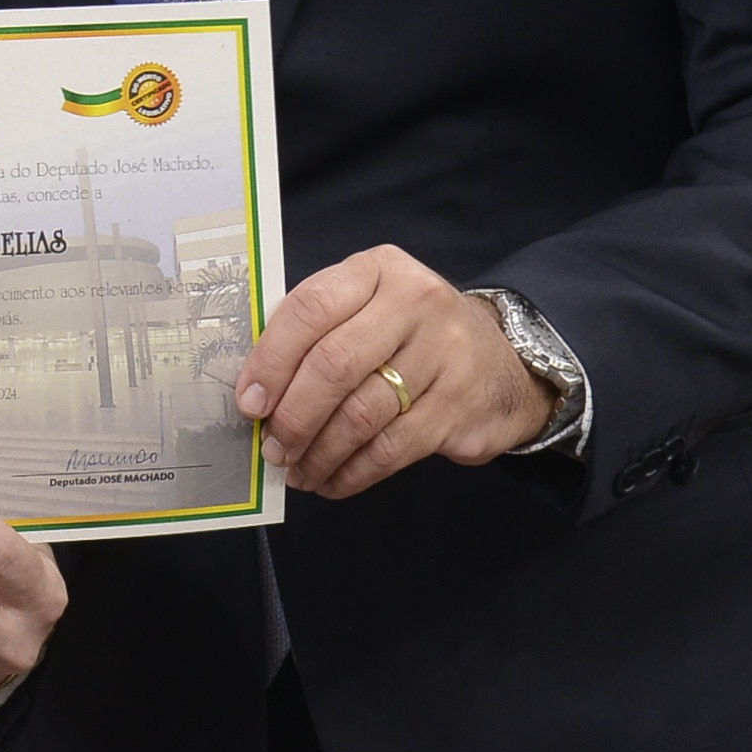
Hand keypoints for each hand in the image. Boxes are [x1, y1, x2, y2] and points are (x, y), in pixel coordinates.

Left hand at [236, 246, 549, 499]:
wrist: (503, 362)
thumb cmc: (410, 334)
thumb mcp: (368, 307)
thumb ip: (317, 331)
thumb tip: (255, 388)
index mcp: (377, 270)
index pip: (310, 309)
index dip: (271, 360)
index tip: (248, 402)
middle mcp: (415, 303)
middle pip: (334, 364)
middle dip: (293, 415)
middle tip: (271, 447)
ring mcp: (444, 354)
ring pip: (361, 413)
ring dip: (319, 451)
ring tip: (296, 471)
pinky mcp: (459, 407)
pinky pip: (392, 448)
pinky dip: (353, 472)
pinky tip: (332, 481)